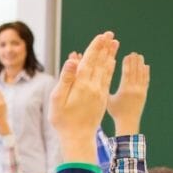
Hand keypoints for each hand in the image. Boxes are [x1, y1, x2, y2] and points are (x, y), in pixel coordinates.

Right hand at [51, 31, 118, 159]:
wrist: (78, 137)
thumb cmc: (63, 120)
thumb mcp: (57, 100)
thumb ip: (66, 79)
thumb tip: (73, 60)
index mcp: (82, 85)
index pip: (90, 61)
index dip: (95, 48)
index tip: (101, 36)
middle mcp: (94, 86)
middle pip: (100, 63)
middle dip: (105, 48)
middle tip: (111, 34)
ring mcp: (99, 92)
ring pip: (106, 69)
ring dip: (110, 55)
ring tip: (115, 44)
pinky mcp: (102, 99)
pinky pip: (108, 79)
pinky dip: (110, 69)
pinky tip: (112, 63)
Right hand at [107, 52, 148, 135]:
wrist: (128, 122)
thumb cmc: (115, 112)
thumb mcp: (107, 100)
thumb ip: (105, 89)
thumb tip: (98, 78)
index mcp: (124, 90)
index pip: (127, 72)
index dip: (127, 63)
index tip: (127, 55)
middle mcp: (134, 89)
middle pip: (135, 71)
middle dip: (134, 61)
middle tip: (133, 52)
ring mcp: (140, 91)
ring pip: (142, 74)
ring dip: (141, 64)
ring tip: (139, 56)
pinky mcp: (144, 93)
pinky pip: (146, 80)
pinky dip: (146, 72)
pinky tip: (146, 66)